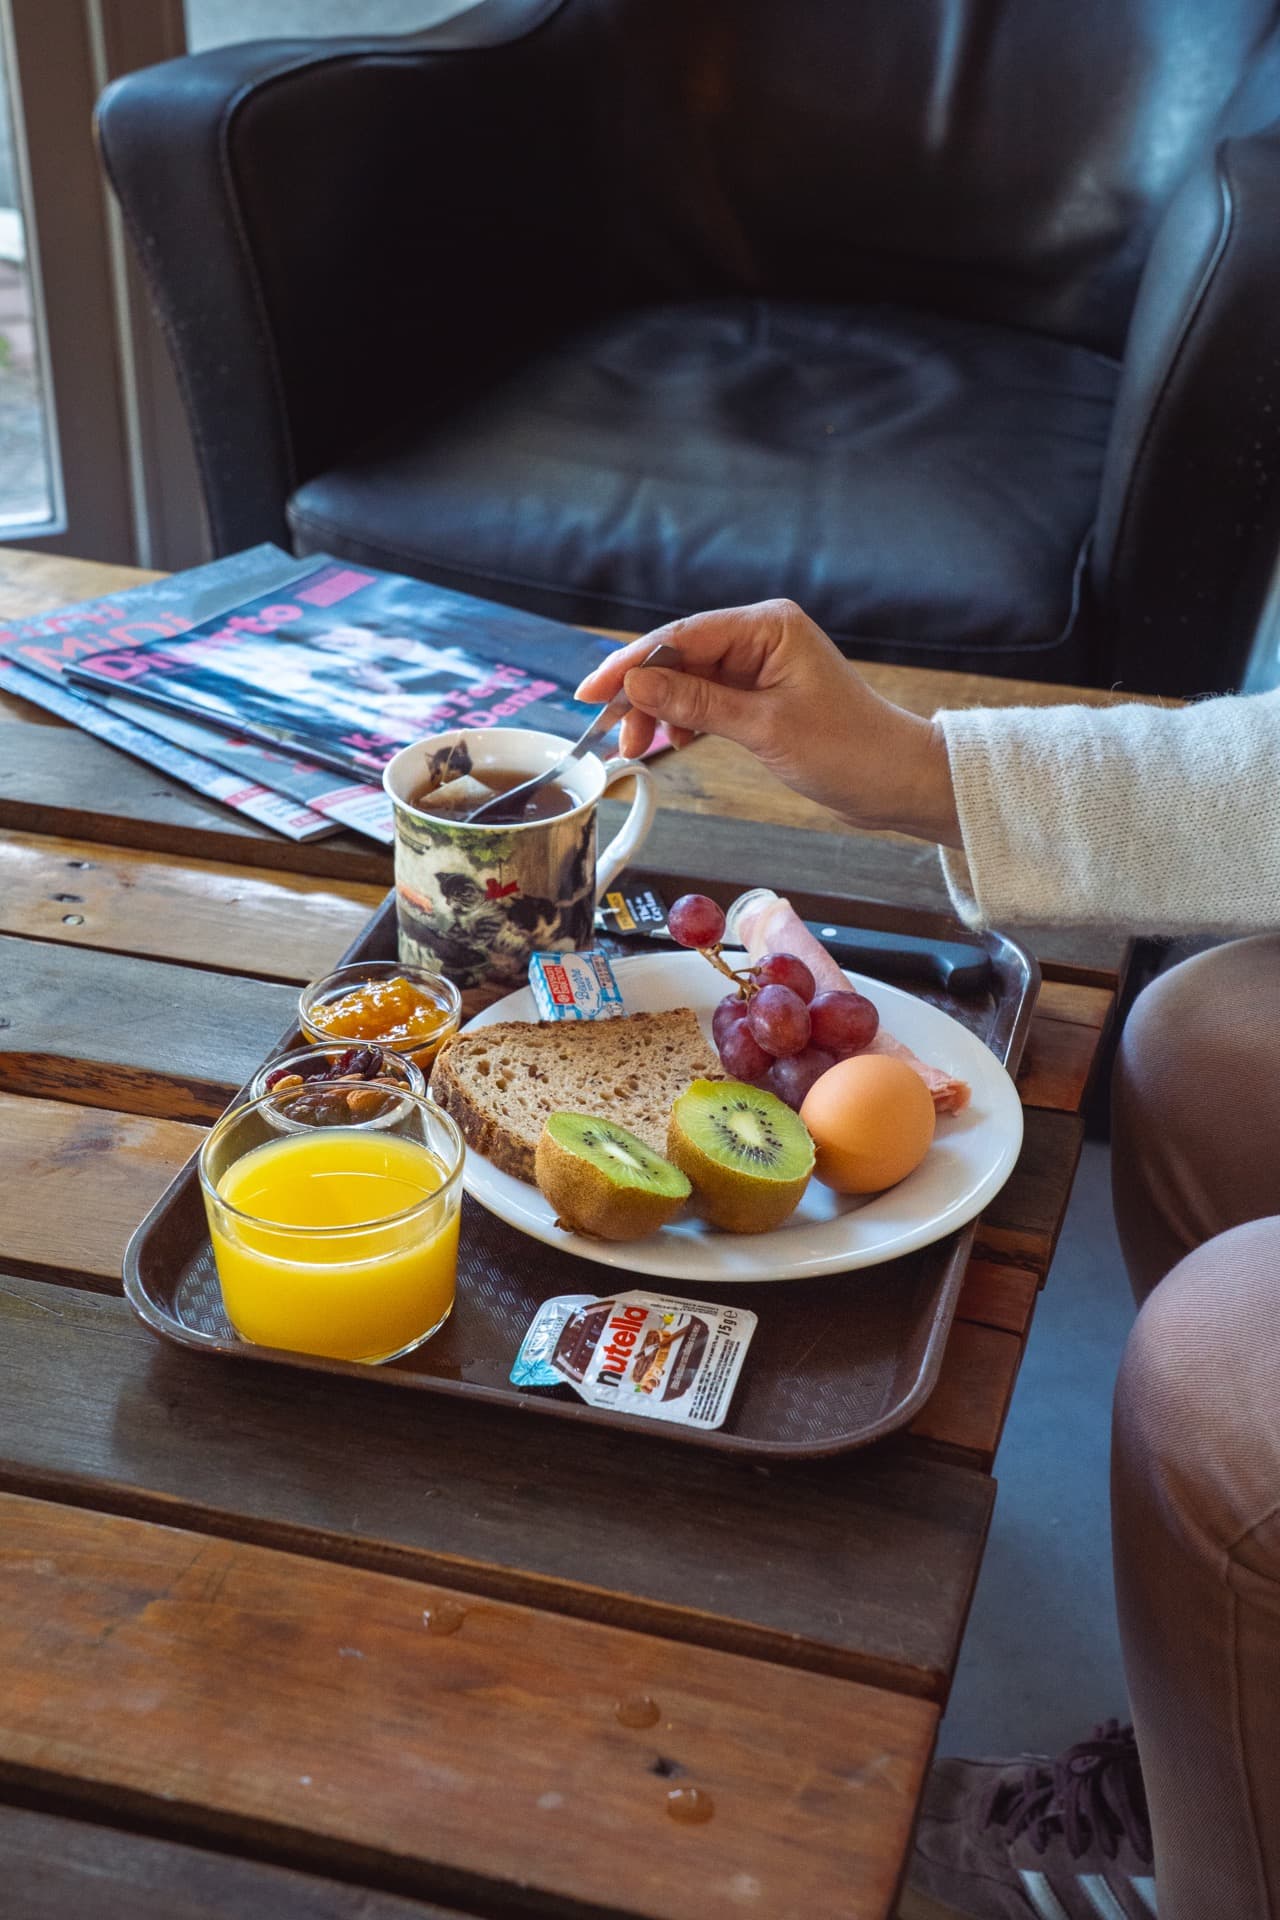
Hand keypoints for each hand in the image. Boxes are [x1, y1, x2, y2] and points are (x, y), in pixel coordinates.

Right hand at [575, 599, 960, 845]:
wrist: (895, 781)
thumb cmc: (847, 750)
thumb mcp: (763, 727)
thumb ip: (696, 702)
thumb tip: (636, 683)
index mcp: (768, 626)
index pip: (682, 635)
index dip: (631, 663)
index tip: (593, 690)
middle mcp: (761, 636)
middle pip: (679, 655)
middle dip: (642, 693)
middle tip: (608, 731)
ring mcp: (759, 665)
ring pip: (687, 680)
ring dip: (659, 711)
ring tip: (638, 747)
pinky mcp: (759, 695)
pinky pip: (705, 699)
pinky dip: (683, 720)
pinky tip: (672, 743)